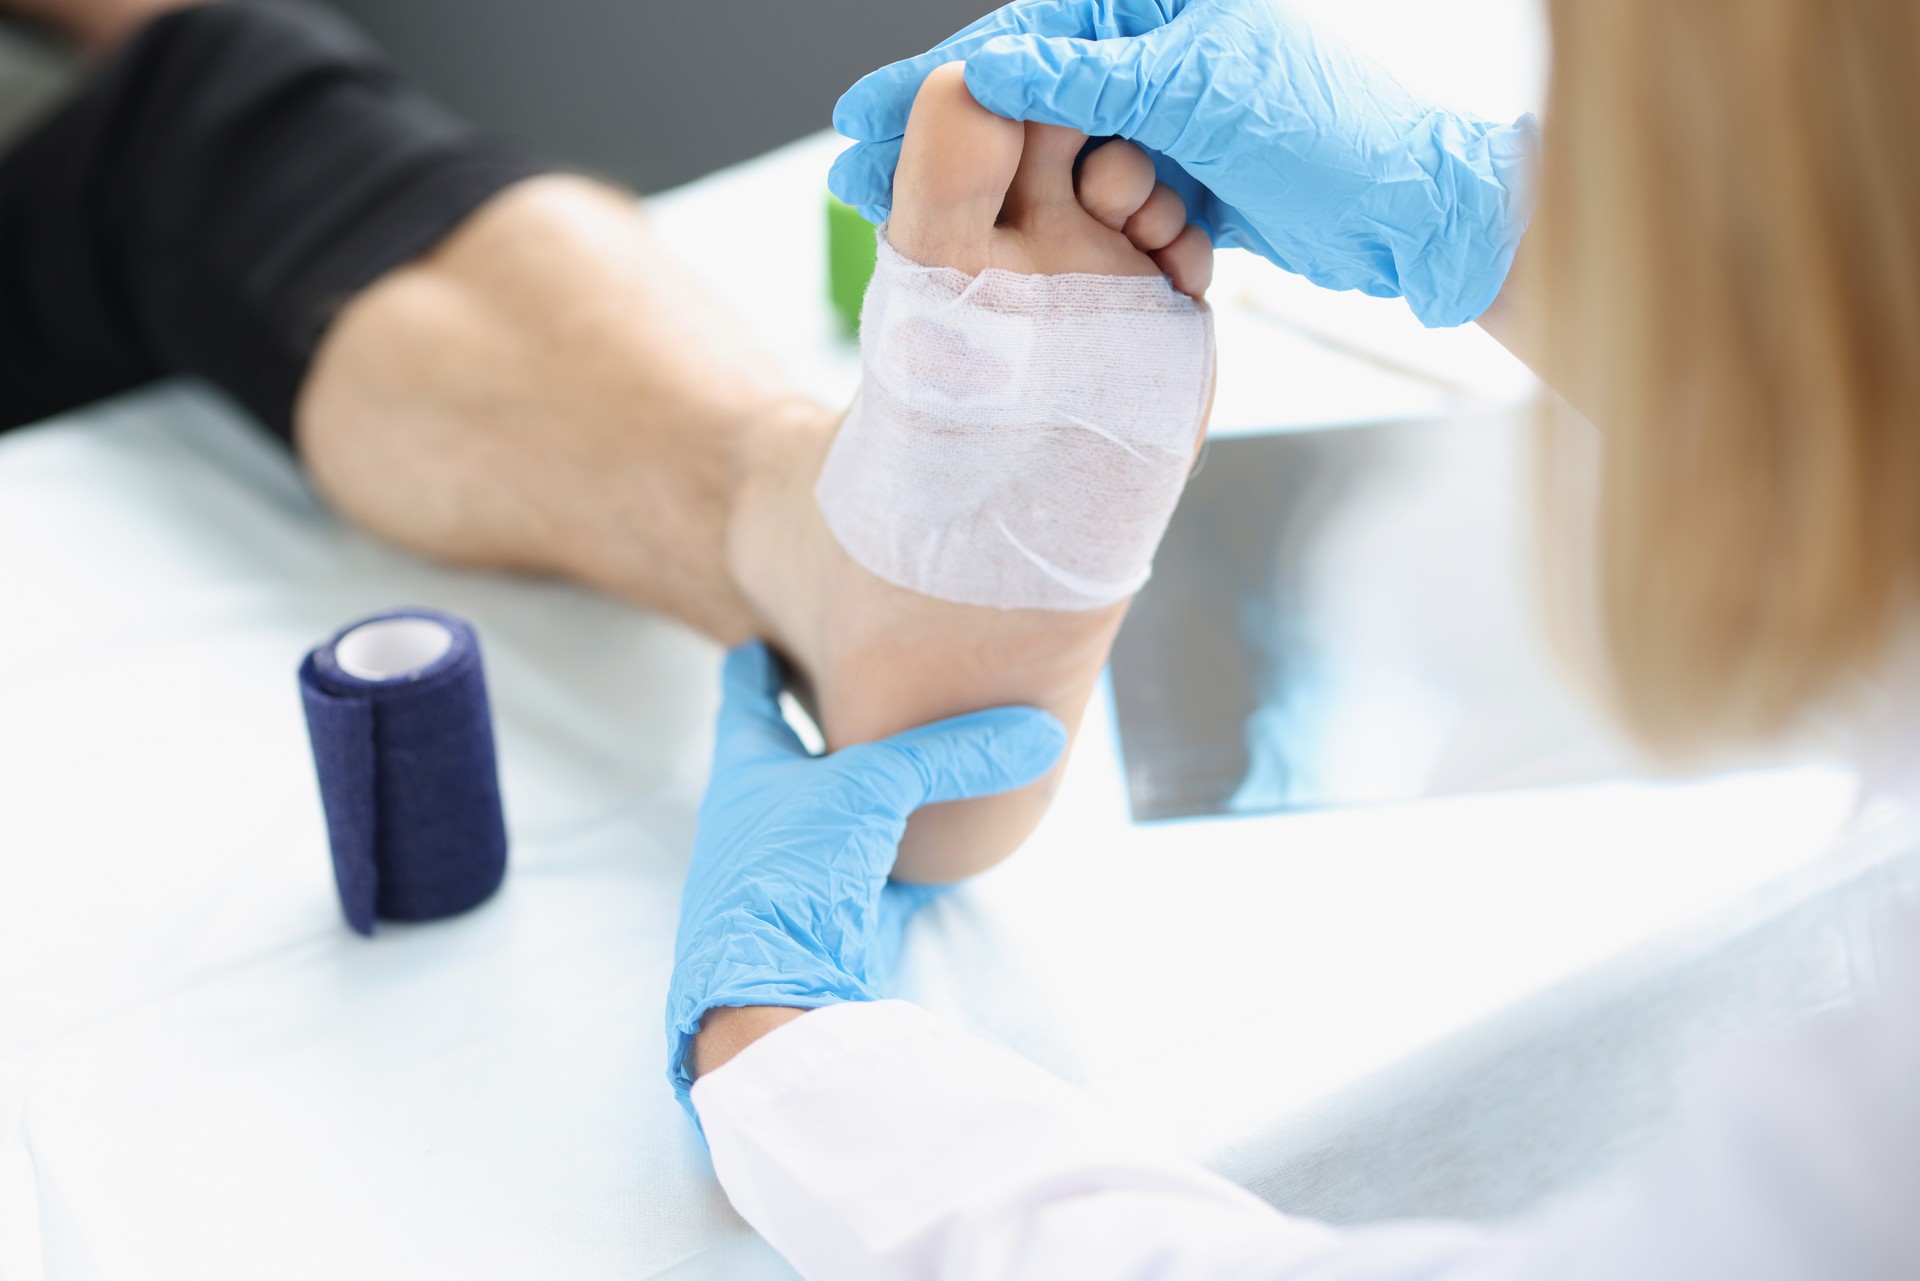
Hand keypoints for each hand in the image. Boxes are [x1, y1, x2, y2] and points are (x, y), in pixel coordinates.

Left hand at [665, 642, 1067, 1120]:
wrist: (775, 991)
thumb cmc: (793, 869)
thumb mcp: (873, 787)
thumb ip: (953, 753)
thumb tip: (1039, 733)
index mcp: (747, 768)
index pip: (747, 696)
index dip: (758, 665)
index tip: (761, 641)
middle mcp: (762, 817)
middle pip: (790, 754)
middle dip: (818, 721)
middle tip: (848, 682)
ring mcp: (796, 871)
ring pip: (837, 815)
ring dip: (866, 791)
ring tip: (905, 755)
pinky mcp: (834, 917)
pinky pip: (877, 873)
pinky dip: (907, 857)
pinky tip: (942, 847)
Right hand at [828, 0, 1537, 328]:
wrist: (1422, 222)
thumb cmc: (1335, 142)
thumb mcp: (1202, 96)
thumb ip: (1092, 77)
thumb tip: (991, 63)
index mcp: (1165, 4)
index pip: (1026, 35)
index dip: (935, 80)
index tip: (858, 115)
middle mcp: (1164, 49)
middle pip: (1027, 96)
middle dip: (943, 141)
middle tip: (854, 176)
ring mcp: (1176, 115)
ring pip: (1059, 155)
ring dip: (1006, 196)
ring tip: (911, 224)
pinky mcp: (1190, 174)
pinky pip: (1103, 197)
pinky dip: (1068, 224)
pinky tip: (1002, 246)